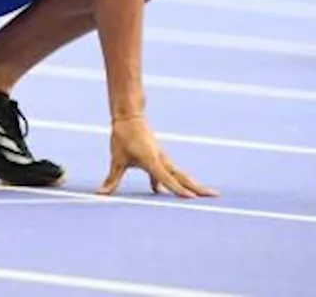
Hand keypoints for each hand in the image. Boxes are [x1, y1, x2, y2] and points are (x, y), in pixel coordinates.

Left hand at [98, 115, 217, 198]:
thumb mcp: (116, 159)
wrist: (130, 116)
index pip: (167, 179)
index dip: (178, 190)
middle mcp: (161, 160)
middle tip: (214, 196)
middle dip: (198, 187)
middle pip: (183, 177)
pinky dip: (177, 181)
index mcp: (152, 161)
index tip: (191, 198)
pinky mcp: (160, 157)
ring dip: (193, 184)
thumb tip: (100, 194)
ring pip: (180, 174)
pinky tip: (171, 191)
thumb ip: (112, 179)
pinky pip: (172, 172)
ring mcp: (163, 159)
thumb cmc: (123, 137)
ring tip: (205, 194)